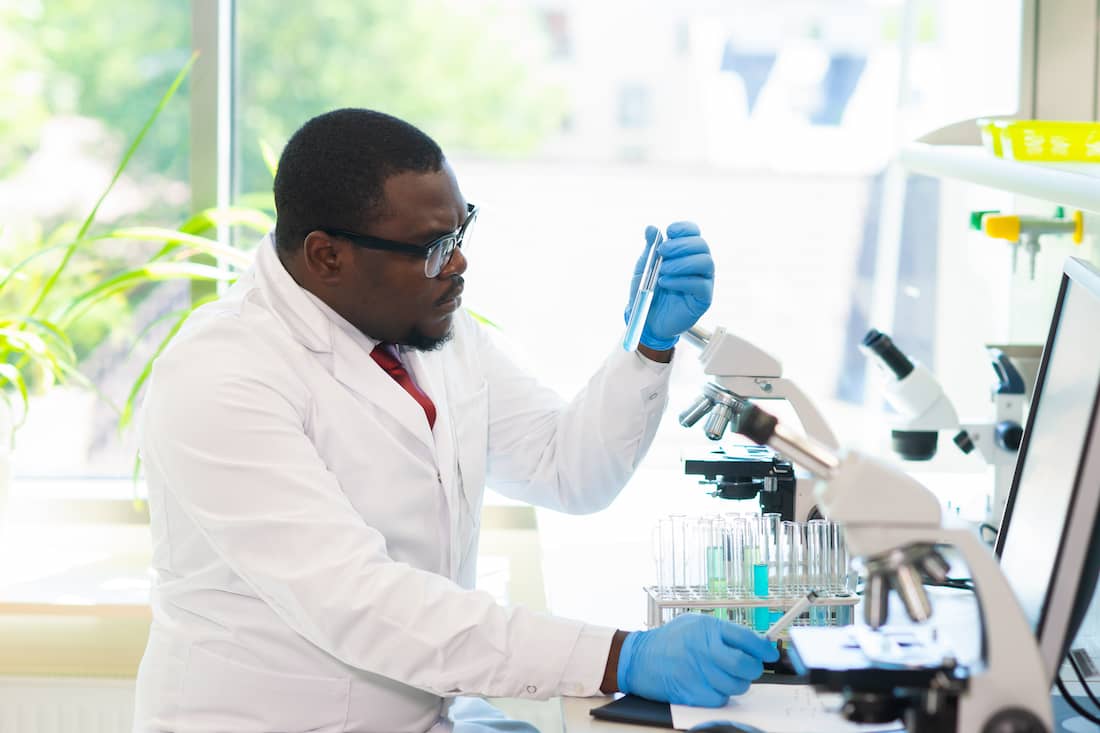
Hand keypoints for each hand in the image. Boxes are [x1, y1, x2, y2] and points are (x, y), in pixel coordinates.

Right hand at [616, 613, 777, 706]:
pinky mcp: (692, 692)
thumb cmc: (669, 640)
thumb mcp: (695, 624)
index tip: (770, 653)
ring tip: (724, 675)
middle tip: (749, 667)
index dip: (764, 648)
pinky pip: (721, 699)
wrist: (639, 658)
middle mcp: (704, 650)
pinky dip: (720, 694)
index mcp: (708, 629)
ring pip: (737, 685)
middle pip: (746, 665)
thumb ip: (722, 632)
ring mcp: (698, 672)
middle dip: (753, 668)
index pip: (747, 639)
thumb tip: (754, 641)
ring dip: (736, 683)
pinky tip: (710, 684)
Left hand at [624, 221, 713, 350]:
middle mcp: (698, 265)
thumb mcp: (644, 267)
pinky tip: (665, 283)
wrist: (646, 319)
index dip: (685, 229)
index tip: (669, 231)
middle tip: (663, 252)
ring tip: (663, 270)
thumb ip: (650, 248)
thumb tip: (651, 228)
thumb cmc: (647, 291)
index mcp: (686, 253)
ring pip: (706, 262)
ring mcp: (703, 281)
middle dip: (681, 245)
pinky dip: (681, 280)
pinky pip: (700, 284)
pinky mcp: (704, 298)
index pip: (694, 233)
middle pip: (702, 245)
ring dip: (682, 263)